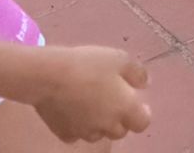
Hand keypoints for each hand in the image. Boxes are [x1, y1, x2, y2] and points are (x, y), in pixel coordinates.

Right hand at [31, 45, 151, 142]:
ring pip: (98, 135)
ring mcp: (84, 132)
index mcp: (125, 109)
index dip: (141, 115)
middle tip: (113, 102)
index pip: (142, 124)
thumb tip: (144, 84)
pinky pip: (76, 134)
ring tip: (92, 105)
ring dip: (99, 124)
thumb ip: (137, 73)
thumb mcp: (120, 59)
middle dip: (120, 120)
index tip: (137, 103)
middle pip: (120, 131)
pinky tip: (73, 111)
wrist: (50, 76)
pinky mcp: (64, 133)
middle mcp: (107, 125)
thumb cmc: (90, 65)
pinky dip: (78, 126)